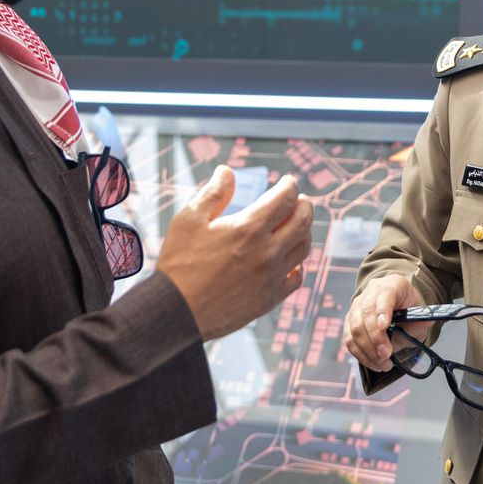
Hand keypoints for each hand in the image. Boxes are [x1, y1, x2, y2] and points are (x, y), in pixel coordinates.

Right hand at [156, 166, 313, 340]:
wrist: (177, 312)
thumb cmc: (180, 264)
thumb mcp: (189, 220)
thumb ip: (213, 193)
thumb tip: (227, 171)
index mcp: (248, 228)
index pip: (284, 199)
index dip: (289, 186)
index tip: (288, 182)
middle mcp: (267, 251)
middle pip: (302, 222)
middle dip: (304, 206)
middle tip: (301, 200)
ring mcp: (271, 277)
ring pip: (303, 249)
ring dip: (305, 232)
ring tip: (298, 226)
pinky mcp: (269, 299)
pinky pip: (296, 278)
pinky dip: (298, 265)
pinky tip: (291, 261)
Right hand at [345, 274, 429, 372]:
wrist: (398, 308)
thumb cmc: (409, 311)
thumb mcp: (419, 315)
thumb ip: (421, 320)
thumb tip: (427, 320)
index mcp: (392, 284)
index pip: (384, 294)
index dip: (382, 310)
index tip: (384, 326)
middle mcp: (371, 291)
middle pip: (366, 312)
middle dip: (376, 337)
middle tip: (386, 355)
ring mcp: (357, 305)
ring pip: (355, 327)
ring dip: (368, 350)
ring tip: (383, 364)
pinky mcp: (349, 320)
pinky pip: (349, 339)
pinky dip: (361, 354)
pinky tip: (374, 363)